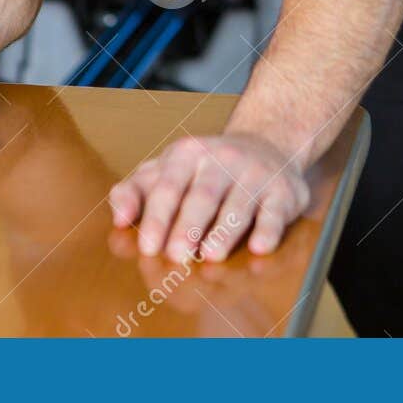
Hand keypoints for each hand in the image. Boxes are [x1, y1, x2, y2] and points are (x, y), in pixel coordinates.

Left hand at [108, 132, 310, 262]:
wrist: (267, 146)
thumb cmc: (205, 170)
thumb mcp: (166, 171)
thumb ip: (134, 193)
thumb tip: (118, 220)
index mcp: (188, 154)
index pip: (169, 186)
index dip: (157, 218)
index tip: (147, 247)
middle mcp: (223, 158)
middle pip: (203, 196)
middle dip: (188, 226)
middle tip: (176, 256)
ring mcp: (256, 173)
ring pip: (239, 205)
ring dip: (224, 232)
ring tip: (211, 256)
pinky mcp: (283, 190)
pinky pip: (276, 211)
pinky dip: (269, 230)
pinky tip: (259, 248)